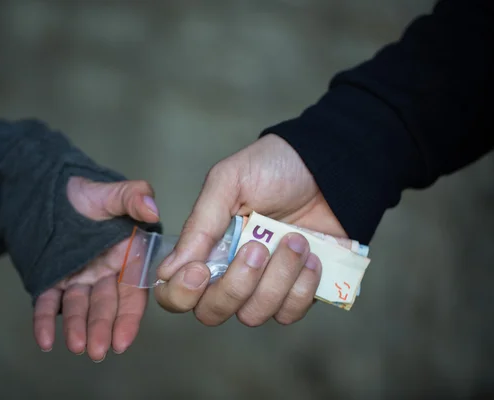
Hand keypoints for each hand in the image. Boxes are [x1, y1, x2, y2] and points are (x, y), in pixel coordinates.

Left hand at [33, 176, 159, 360]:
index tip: (123, 339)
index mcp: (127, 255)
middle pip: (106, 304)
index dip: (129, 316)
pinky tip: (44, 340)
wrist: (48, 188)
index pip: (132, 291)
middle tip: (97, 351)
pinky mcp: (52, 278)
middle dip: (102, 329)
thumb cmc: (85, 191)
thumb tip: (152, 209)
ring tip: (74, 346)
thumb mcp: (111, 191)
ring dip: (77, 327)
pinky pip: (48, 302)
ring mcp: (78, 277)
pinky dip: (45, 321)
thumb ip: (134, 196)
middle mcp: (105, 272)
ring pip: (79, 306)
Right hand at [155, 134, 345, 326]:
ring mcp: (264, 285)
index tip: (200, 270)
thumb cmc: (272, 167)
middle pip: (212, 313)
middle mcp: (230, 272)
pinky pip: (290, 312)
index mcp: (206, 248)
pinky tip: (312, 256)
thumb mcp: (228, 182)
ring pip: (254, 315)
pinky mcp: (297, 291)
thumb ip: (199, 225)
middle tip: (257, 248)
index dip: (182, 293)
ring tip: (295, 240)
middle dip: (235, 286)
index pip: (176, 293)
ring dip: (277, 279)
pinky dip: (303, 287)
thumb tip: (168, 270)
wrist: (326, 165)